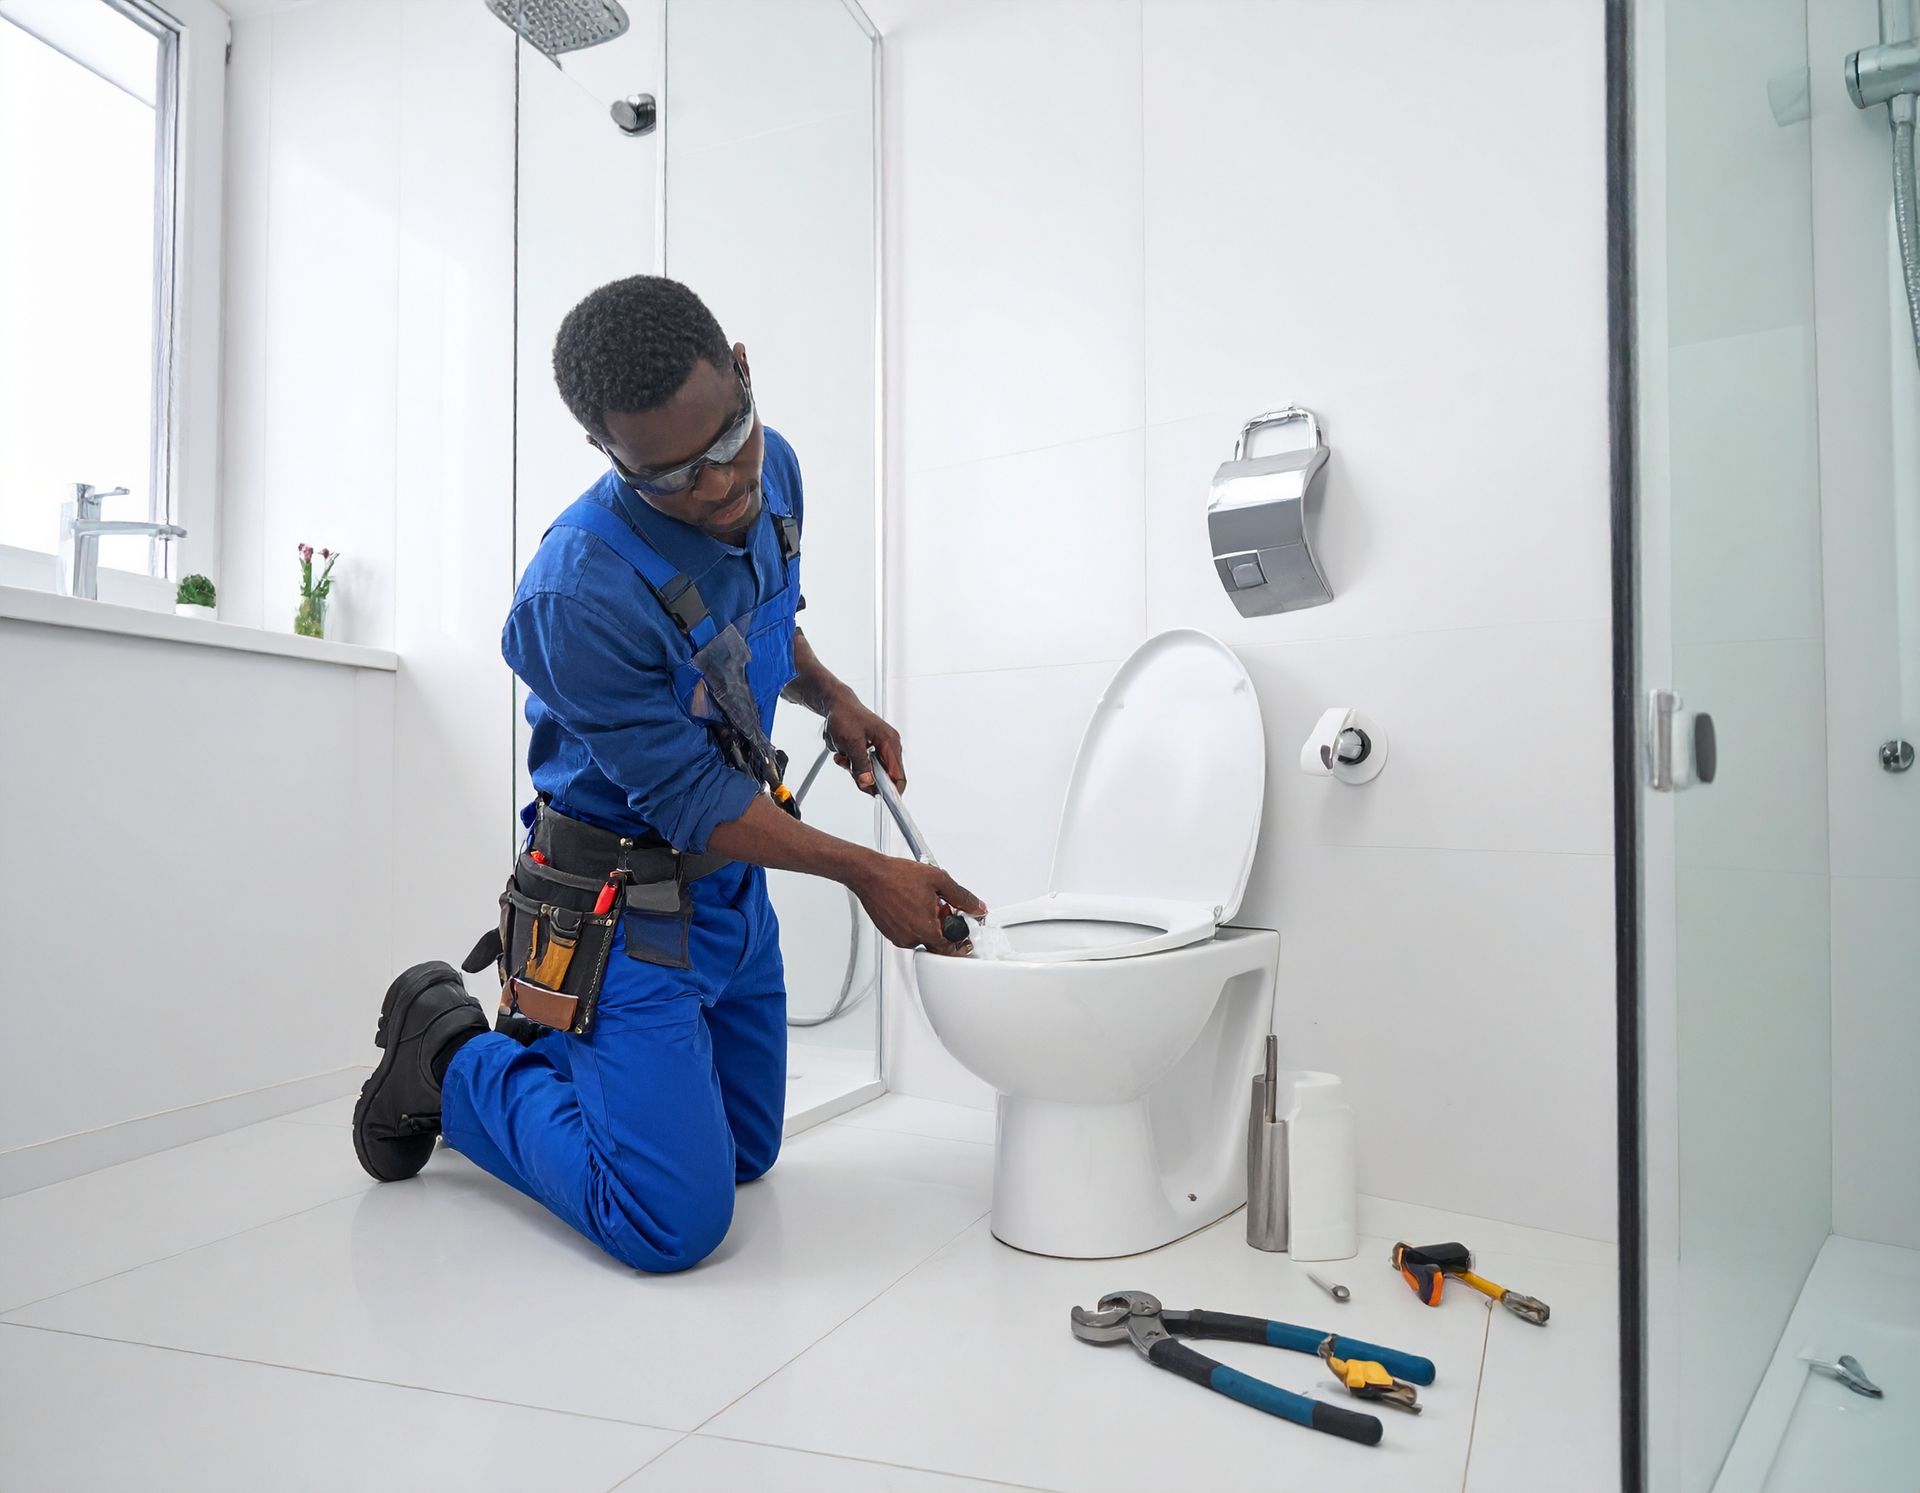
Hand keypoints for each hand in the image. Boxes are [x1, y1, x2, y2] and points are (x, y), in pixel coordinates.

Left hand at [824, 692, 904, 794]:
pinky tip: (843, 752)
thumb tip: (867, 783)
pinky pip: (863, 765)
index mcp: (890, 743)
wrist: (835, 703)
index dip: (892, 791)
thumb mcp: (851, 743)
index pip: (898, 776)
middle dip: (865, 777)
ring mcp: (879, 748)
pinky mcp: (869, 750)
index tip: (881, 799)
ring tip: (844, 755)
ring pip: (871, 773)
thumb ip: (860, 765)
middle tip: (851, 769)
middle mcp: (888, 747)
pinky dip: (850, 763)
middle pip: (883, 777)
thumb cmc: (845, 715)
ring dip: (854, 768)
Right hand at [851, 855, 985, 955]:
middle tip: (945, 911)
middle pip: (936, 943)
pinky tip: (914, 904)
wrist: (869, 874)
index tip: (965, 937)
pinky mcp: (888, 932)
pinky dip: (915, 923)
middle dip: (944, 928)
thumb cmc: (896, 875)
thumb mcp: (938, 880)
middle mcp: (910, 937)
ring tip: (927, 902)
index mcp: (925, 929)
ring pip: (921, 937)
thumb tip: (977, 907)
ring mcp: (897, 936)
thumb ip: (962, 897)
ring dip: (929, 924)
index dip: (961, 942)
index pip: (950, 949)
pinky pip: (908, 933)